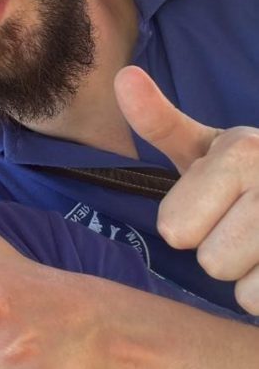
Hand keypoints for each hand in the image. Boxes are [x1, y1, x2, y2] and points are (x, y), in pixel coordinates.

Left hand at [115, 66, 258, 312]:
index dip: (189, 226)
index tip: (215, 205)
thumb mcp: (207, 148)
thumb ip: (160, 123)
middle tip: (244, 229)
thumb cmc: (251, 177)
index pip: (174, 229)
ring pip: (244, 291)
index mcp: (241, 151)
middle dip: (222, 255)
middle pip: (211, 263)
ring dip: (249, 278)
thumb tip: (122, 77)